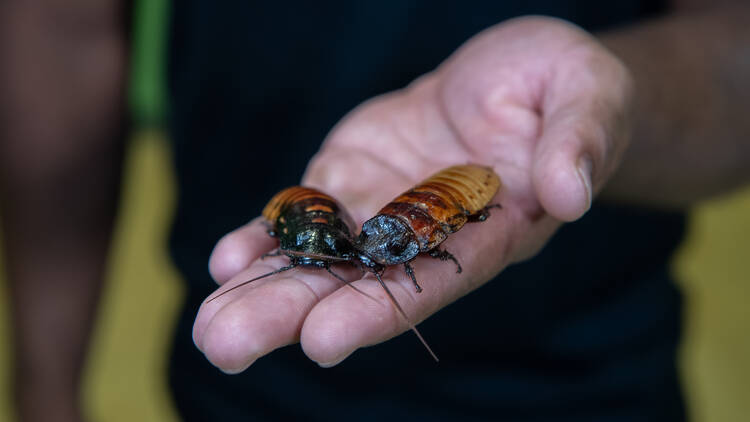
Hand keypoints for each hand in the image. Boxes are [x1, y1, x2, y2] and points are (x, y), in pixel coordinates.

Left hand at [193, 16, 632, 370]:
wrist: (517, 75)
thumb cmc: (566, 85)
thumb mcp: (588, 96)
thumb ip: (579, 142)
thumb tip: (568, 195)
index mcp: (490, 230)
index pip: (431, 280)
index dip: (379, 311)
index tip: (323, 341)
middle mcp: (428, 233)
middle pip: (358, 284)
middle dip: (293, 314)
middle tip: (226, 347)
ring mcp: (383, 205)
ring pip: (322, 256)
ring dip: (264, 290)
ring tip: (209, 327)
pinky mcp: (354, 175)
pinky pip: (307, 212)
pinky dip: (268, 236)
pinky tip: (227, 262)